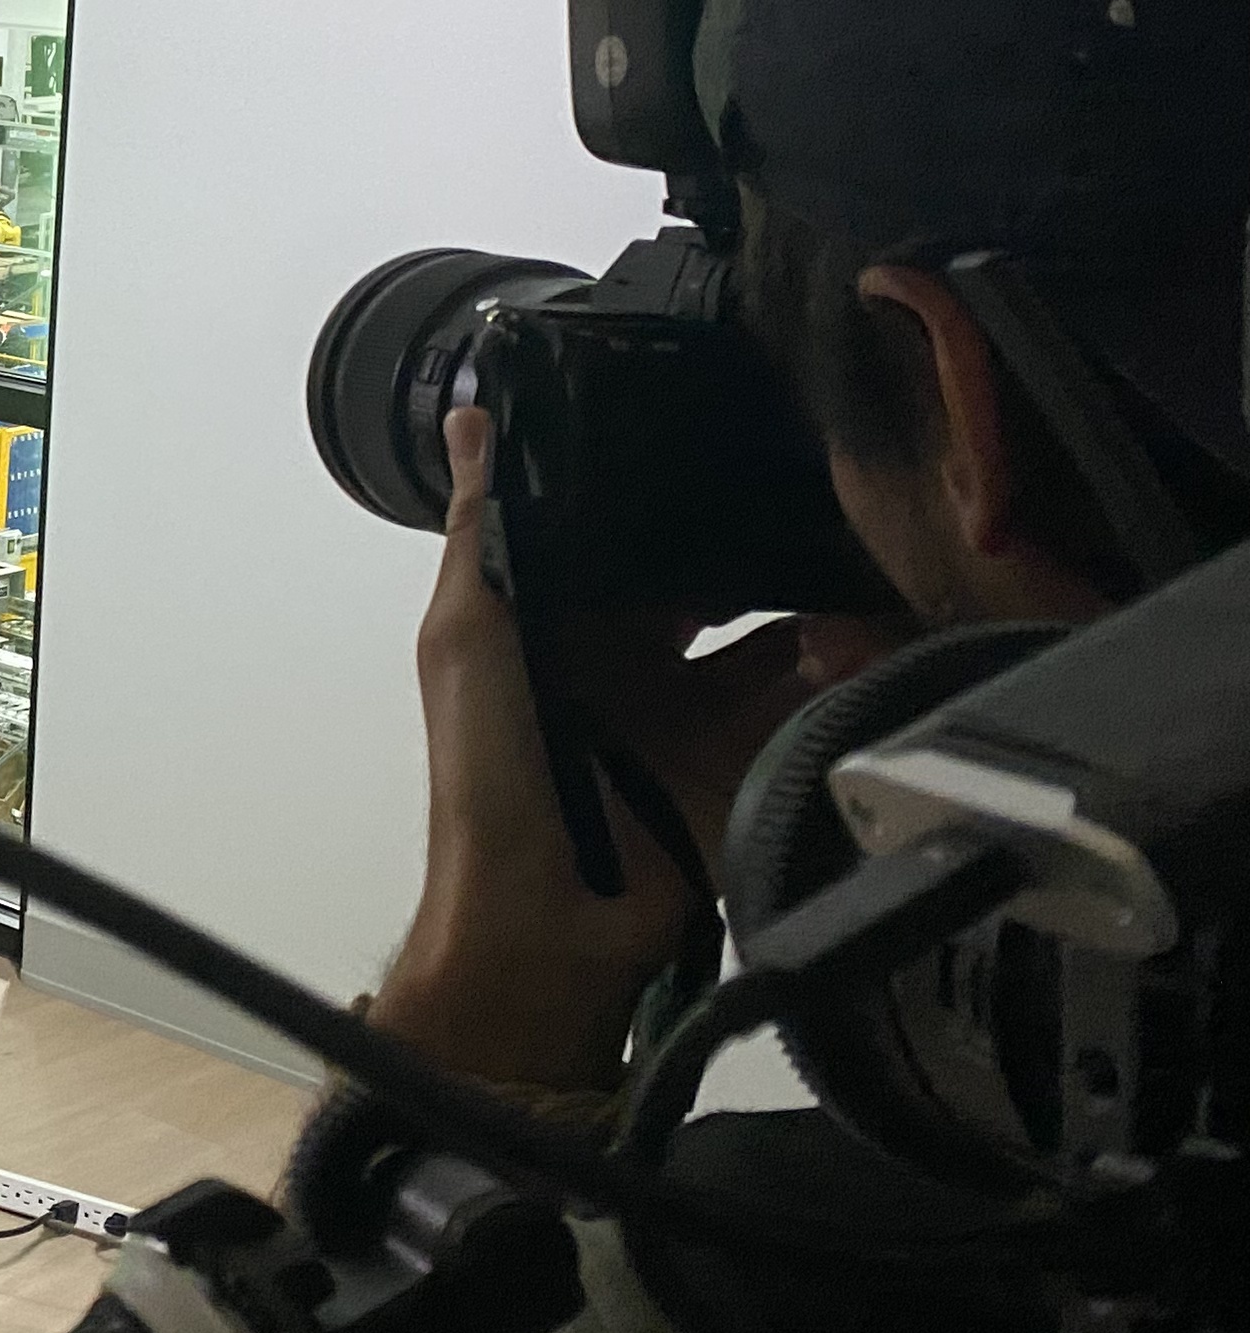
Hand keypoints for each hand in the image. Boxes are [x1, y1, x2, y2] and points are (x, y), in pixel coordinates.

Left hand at [372, 405, 873, 1087]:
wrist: (547, 916)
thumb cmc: (486, 774)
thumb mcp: (471, 636)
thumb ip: (484, 529)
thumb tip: (472, 415)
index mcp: (562, 618)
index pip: (626, 531)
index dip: (668, 487)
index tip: (722, 423)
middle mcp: (634, 655)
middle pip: (714, 573)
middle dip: (758, 536)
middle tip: (811, 485)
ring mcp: (698, 707)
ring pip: (779, 629)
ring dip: (815, 596)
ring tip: (849, 554)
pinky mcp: (750, 758)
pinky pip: (811, 698)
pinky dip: (845, 665)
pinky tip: (861, 632)